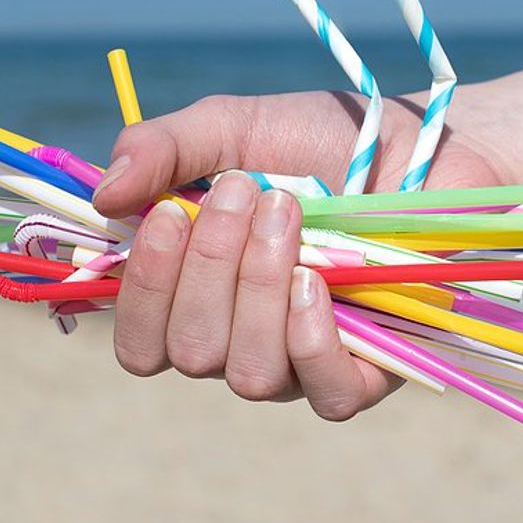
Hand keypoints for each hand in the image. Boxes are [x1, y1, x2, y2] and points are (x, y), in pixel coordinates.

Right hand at [92, 89, 509, 419]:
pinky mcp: (367, 371)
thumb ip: (162, 150)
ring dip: (258, 289)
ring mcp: (302, 361)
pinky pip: (323, 395)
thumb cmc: (320, 140)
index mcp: (197, 296)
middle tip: (246, 192)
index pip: (140, 342)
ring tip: (289, 214)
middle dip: (209, 267)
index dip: (143, 292)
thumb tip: (103, 196)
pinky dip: (310, 340)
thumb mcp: (233, 128)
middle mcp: (241, 339)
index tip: (168, 214)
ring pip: (248, 374)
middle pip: (190, 353)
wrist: (420, 144)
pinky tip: (317, 283)